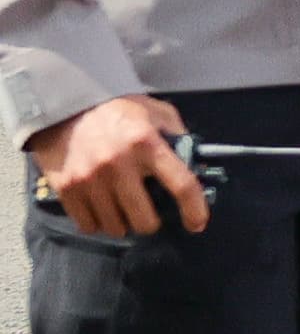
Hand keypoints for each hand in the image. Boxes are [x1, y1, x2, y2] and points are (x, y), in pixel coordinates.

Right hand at [24, 94, 206, 236]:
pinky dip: (98, 223)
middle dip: (151, 221)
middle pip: (144, 219)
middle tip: (149, 213)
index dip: (194, 210)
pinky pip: (88, 225)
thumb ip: (179, 139)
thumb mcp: (158, 114)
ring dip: (124, 223)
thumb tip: (199, 167)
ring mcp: (90, 178)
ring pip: (116, 227)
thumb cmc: (120, 110)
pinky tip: (102, 209)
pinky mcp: (67, 188)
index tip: (197, 223)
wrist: (68, 105)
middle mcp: (118, 164)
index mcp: (147, 143)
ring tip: (123, 208)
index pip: (181, 185)